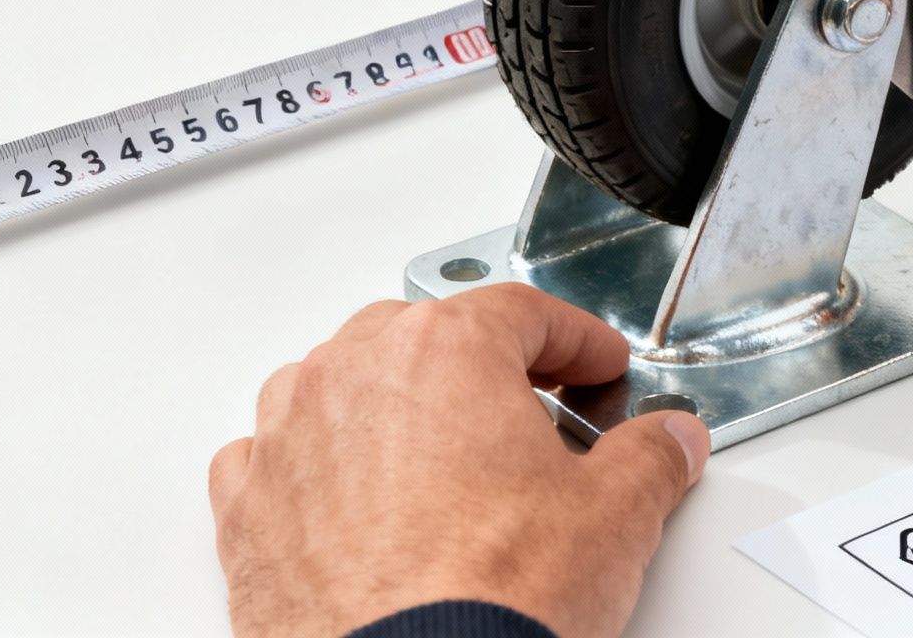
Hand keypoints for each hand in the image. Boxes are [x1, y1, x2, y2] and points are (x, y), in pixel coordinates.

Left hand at [208, 283, 709, 637]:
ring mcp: (287, 440)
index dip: (577, 340)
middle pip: (428, 337)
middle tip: (533, 412)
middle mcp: (352, 376)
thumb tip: (666, 442)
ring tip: (444, 461)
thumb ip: (648, 458)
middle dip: (483, 369)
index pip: (524, 312)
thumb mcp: (614, 518)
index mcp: (444, 351)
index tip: (597, 367)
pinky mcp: (246, 511)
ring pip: (343, 387)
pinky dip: (321, 468)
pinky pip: (279, 457)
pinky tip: (364, 506)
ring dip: (394, 408)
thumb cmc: (490, 601)